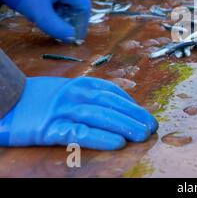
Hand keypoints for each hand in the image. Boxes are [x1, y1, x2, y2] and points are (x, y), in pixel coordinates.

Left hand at [0, 0, 90, 42]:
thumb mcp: (39, 13)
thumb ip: (56, 27)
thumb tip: (70, 38)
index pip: (84, 6)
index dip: (81, 23)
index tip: (76, 36)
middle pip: (78, 1)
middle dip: (74, 17)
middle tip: (67, 30)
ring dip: (65, 12)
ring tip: (56, 22)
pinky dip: (56, 5)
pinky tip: (47, 12)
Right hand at [0, 77, 157, 149]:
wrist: (7, 101)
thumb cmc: (41, 99)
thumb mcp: (68, 91)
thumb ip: (91, 96)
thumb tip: (119, 108)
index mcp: (81, 84)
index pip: (114, 93)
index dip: (133, 105)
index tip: (146, 116)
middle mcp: (75, 94)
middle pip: (111, 104)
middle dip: (135, 116)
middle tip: (152, 127)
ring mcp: (63, 110)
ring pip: (100, 117)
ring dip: (125, 125)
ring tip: (142, 135)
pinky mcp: (51, 128)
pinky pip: (80, 134)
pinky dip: (101, 137)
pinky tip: (117, 143)